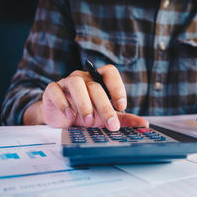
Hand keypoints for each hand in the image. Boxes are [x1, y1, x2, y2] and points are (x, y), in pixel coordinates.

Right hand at [24, 65, 147, 129]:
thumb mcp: (104, 117)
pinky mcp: (52, 90)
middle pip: (95, 86)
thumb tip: (144, 123)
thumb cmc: (85, 114)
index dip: (117, 87)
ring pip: (76, 84)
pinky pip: (55, 90)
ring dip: (84, 104)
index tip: (122, 106)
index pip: (110, 72)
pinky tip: (69, 115)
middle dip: (105, 107)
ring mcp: (66, 82)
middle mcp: (83, 78)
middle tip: (111, 124)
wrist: (60, 119)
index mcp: (98, 81)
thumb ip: (123, 119)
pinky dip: (63, 103)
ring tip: (88, 121)